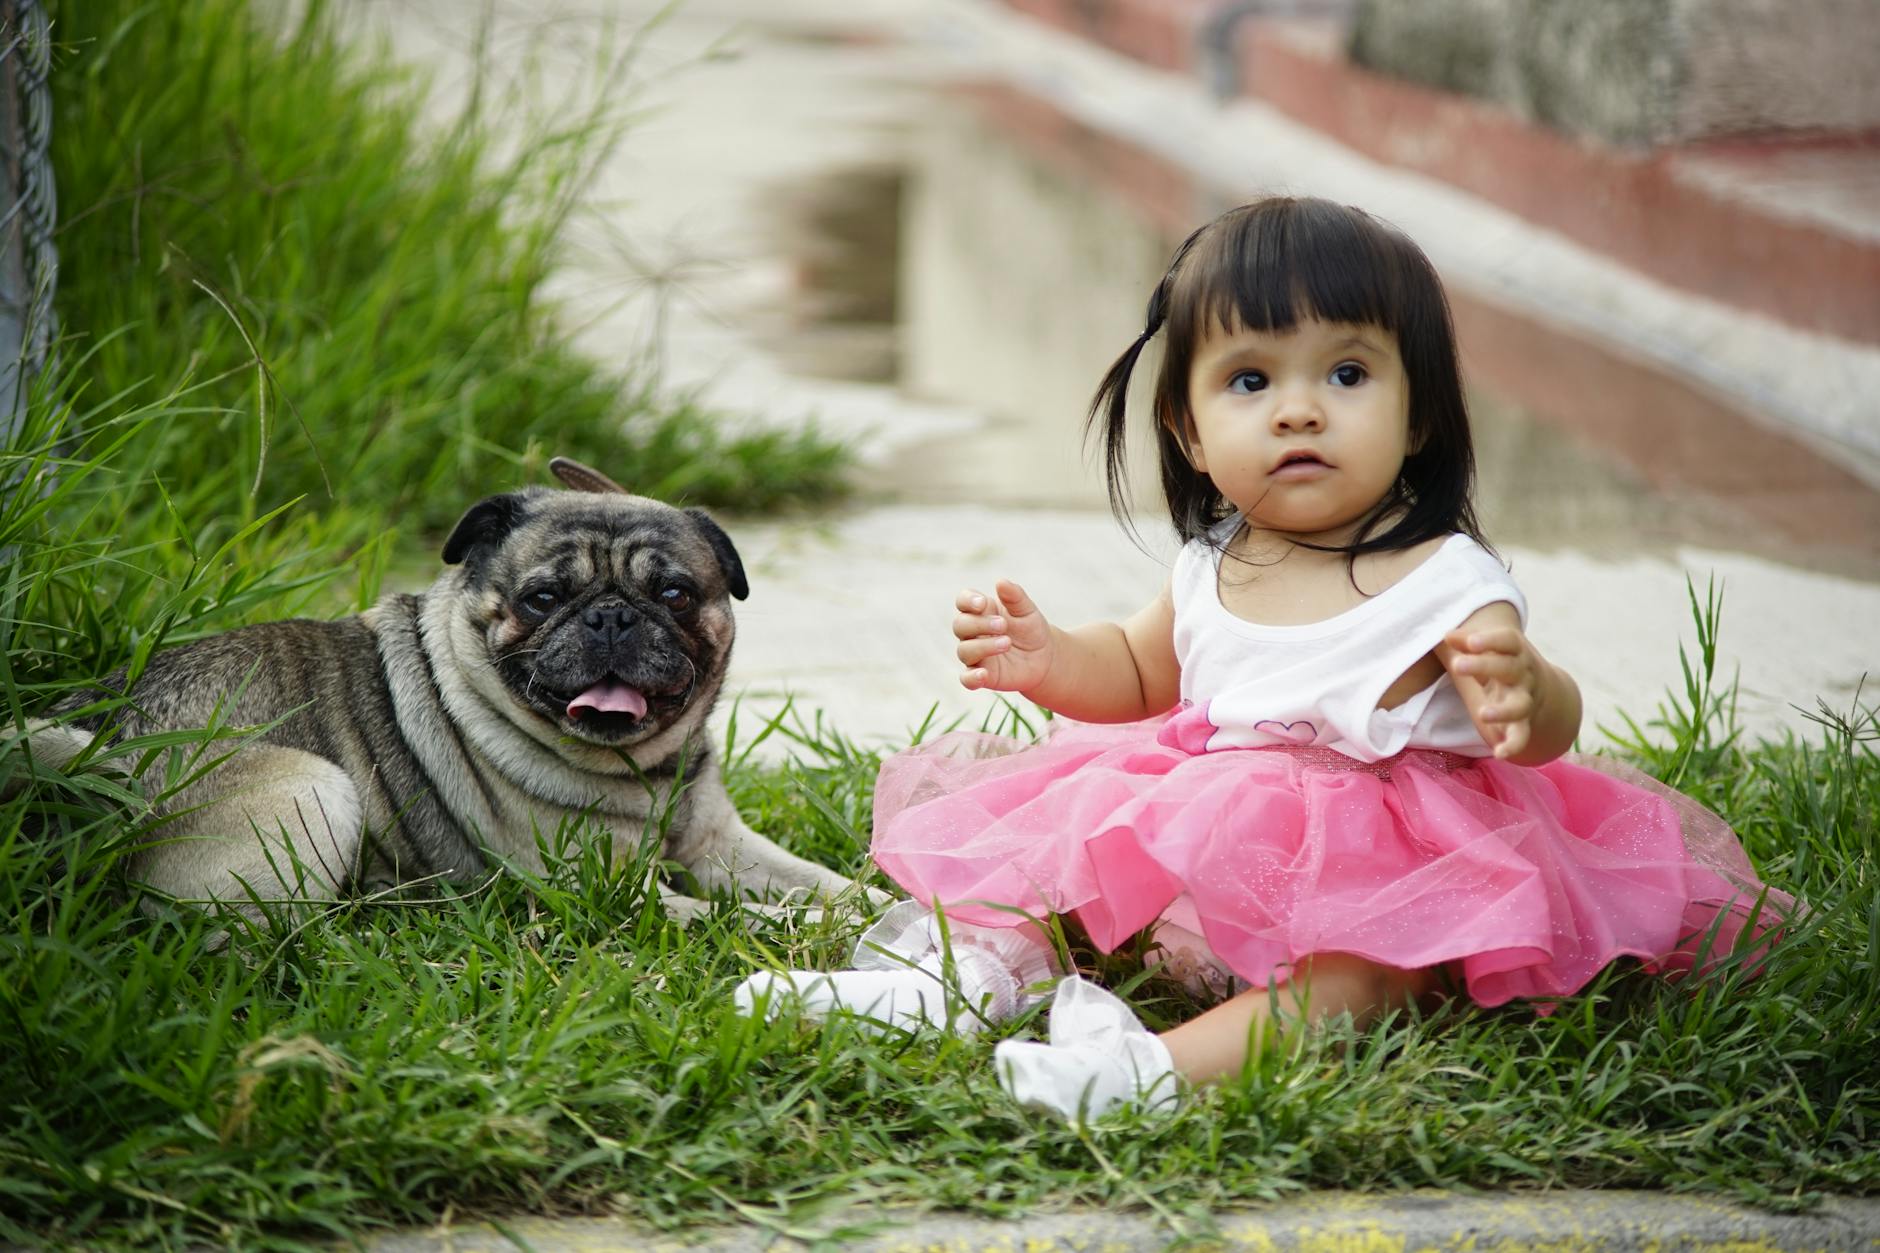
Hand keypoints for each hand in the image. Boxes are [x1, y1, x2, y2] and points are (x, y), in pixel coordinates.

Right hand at [954, 580, 1054, 692]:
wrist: (1045, 656)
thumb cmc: (1031, 628)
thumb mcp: (1027, 610)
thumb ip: (1014, 596)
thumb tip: (1000, 582)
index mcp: (981, 612)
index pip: (962, 602)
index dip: (967, 601)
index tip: (982, 603)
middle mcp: (973, 633)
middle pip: (960, 625)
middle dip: (979, 624)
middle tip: (1003, 625)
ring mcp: (975, 655)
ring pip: (964, 650)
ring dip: (983, 646)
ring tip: (1007, 643)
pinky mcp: (982, 676)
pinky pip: (967, 679)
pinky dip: (971, 677)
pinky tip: (983, 674)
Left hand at [1442, 623, 1548, 759]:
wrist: (1538, 685)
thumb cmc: (1499, 660)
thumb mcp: (1486, 648)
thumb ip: (1466, 641)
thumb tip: (1447, 634)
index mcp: (1515, 651)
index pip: (1508, 641)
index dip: (1490, 640)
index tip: (1470, 642)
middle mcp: (1524, 674)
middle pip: (1509, 668)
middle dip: (1484, 666)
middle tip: (1457, 666)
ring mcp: (1525, 699)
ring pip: (1520, 705)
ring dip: (1503, 711)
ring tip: (1483, 714)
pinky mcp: (1523, 723)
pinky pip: (1522, 735)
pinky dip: (1514, 745)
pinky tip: (1499, 753)